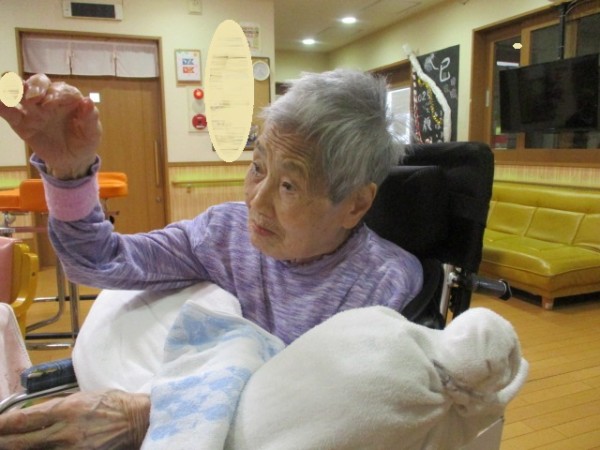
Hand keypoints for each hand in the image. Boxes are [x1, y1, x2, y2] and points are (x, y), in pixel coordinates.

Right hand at [0, 74, 100, 179]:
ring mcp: (33, 110)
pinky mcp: (21, 123)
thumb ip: (90, 117)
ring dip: (13, 87)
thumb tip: (88, 101)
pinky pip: (9, 112)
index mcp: (68, 97)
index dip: (54, 94)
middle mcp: (49, 99)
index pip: (60, 89)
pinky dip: (2, 106)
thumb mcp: (92, 132)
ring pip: (20, 92)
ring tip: (9, 88)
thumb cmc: (84, 140)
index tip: (50, 105)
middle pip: (38, 83)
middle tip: (33, 99)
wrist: (72, 160)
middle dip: (34, 87)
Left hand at [0, 390, 149, 449]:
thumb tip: (30, 417)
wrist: (138, 419)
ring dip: (20, 449)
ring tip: (12, 447)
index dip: (2, 426)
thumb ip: (55, 408)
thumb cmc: (112, 404)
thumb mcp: (82, 397)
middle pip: (21, 443)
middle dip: (4, 443)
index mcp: (65, 409)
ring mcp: (73, 449)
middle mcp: (65, 431)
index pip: (22, 421)